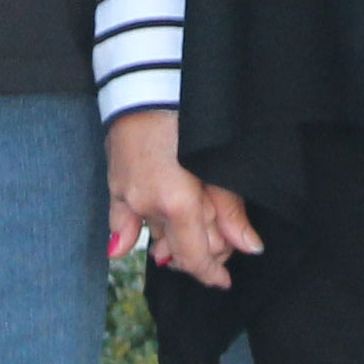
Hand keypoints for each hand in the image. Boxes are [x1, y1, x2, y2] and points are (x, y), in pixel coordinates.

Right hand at [105, 109, 263, 289]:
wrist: (148, 82)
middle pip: (178, 247)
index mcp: (177, 204)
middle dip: (201, 247)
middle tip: (221, 237)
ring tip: (194, 221)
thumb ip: (230, 210)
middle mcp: (149, 206)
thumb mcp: (218, 165)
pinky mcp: (115, 182)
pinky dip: (129, 233)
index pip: (194, 257)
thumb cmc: (188, 116)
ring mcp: (128, 195)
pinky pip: (121, 220)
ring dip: (175, 234)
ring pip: (156, 232)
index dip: (211, 274)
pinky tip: (124, 246)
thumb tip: (248, 247)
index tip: (223, 282)